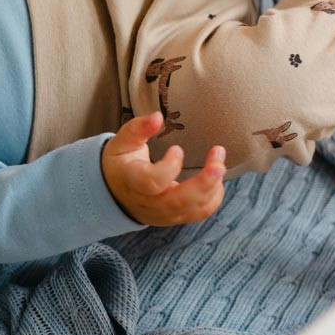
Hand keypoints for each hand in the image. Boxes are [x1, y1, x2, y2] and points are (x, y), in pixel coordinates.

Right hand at [102, 111, 226, 226]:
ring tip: (218, 162)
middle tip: (218, 157)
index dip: (170, 166)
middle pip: (180, 201)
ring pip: (194, 209)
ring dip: (213, 186)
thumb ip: (139, 128)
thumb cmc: (122, 162)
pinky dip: (214, 196)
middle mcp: (148, 202)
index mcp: (132, 181)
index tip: (177, 149)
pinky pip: (201, 212)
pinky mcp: (176, 218)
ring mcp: (163, 214)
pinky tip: (215, 177)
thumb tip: (157, 116)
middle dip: (205, 181)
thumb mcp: (123, 142)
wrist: (116, 192)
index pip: (153, 181)